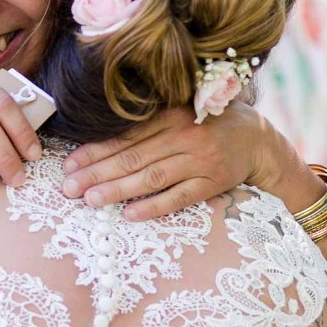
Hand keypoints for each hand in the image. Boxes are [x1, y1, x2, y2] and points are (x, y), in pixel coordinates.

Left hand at [61, 102, 274, 219]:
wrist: (257, 140)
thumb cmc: (207, 123)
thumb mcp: (180, 111)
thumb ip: (148, 122)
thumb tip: (100, 139)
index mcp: (171, 115)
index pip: (125, 136)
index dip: (95, 150)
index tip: (69, 164)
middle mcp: (185, 136)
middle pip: (133, 157)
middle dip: (97, 172)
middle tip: (69, 187)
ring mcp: (200, 161)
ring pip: (152, 177)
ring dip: (119, 190)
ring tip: (90, 200)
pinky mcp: (212, 183)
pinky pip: (179, 198)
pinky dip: (154, 206)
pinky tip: (130, 215)